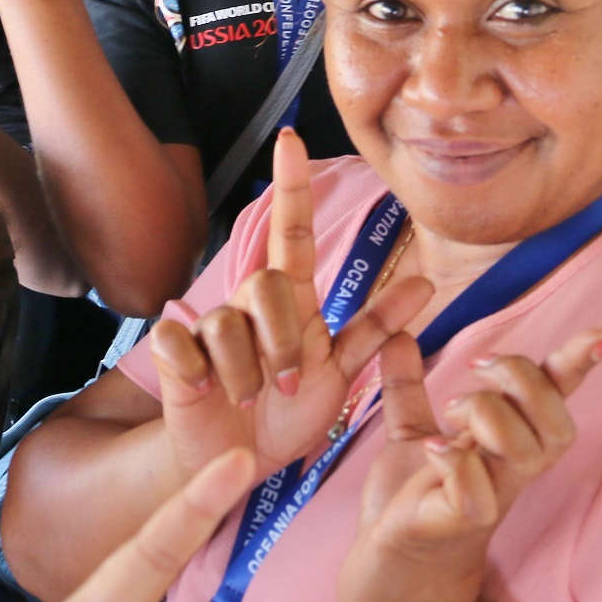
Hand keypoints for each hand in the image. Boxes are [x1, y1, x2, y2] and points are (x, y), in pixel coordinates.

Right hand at [146, 128, 431, 482]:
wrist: (241, 463)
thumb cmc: (290, 414)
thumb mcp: (341, 374)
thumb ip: (377, 329)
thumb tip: (428, 283)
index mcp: (291, 303)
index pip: (293, 233)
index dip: (293, 187)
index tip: (291, 139)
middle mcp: (248, 305)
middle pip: (266, 284)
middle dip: (282, 342)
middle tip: (287, 386)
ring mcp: (208, 326)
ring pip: (227, 323)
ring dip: (247, 374)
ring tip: (251, 401)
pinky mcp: (173, 352)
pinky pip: (181, 343)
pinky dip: (199, 373)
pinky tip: (205, 390)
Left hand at [337, 329, 601, 601]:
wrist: (387, 590)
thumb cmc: (410, 511)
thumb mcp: (408, 438)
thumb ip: (408, 389)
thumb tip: (400, 335)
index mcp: (502, 449)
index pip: (554, 404)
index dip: (578, 367)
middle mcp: (506, 477)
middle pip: (557, 423)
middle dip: (524, 379)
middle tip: (475, 371)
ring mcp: (484, 505)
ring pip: (525, 453)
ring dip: (490, 415)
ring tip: (449, 418)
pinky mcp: (448, 530)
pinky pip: (476, 498)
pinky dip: (459, 467)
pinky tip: (434, 453)